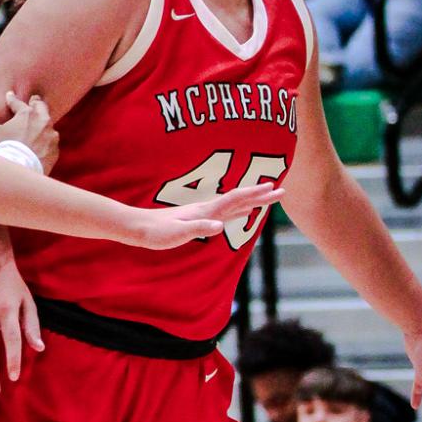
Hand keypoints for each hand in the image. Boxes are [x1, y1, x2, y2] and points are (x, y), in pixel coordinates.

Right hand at [0, 91, 58, 168]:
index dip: (12, 99)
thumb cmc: (4, 150)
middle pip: (40, 107)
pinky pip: (51, 141)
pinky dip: (46, 140)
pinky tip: (42, 143)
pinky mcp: (55, 149)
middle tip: (33, 100)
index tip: (10, 96)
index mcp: (26, 114)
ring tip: (39, 123)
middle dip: (35, 103)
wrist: (20, 172)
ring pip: (48, 124)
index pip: (18, 103)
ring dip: (42, 123)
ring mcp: (51, 135)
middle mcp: (42, 121)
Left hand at [124, 181, 283, 249]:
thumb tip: (220, 226)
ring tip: (268, 197)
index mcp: (206, 211)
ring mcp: (204, 213)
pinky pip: (226, 214)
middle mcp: (207, 209)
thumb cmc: (157, 232)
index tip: (274, 188)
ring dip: (252, 201)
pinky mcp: (199, 219)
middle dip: (260, 195)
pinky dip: (239, 211)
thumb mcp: (178, 233)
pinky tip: (242, 213)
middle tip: (282, 190)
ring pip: (234, 205)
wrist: (140, 228)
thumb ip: (199, 228)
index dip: (255, 194)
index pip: (235, 200)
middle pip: (239, 199)